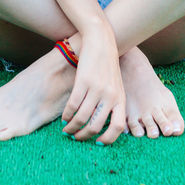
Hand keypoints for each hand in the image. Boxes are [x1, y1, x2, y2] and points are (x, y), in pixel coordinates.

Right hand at [61, 30, 126, 144]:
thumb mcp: (115, 85)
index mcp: (120, 99)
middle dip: (84, 136)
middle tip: (76, 138)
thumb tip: (101, 126)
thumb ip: (112, 103)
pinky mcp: (83, 81)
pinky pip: (72, 105)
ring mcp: (96, 89)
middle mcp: (110, 96)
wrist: (101, 41)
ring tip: (67, 130)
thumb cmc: (107, 65)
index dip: (107, 139)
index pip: (117, 128)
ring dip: (72, 127)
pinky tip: (64, 118)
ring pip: (82, 117)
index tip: (97, 143)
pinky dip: (67, 115)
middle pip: (96, 126)